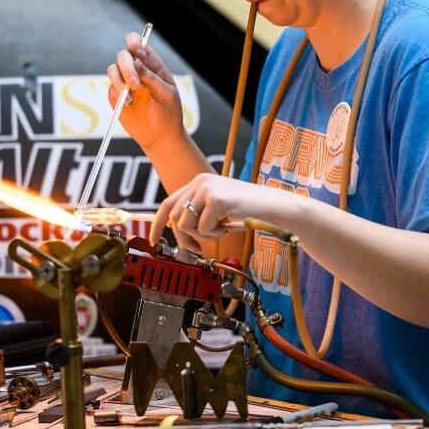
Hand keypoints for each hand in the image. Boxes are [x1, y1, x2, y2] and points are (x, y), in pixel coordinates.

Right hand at [107, 31, 182, 150]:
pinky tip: (128, 104)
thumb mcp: (167, 95)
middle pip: (123, 55)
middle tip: (135, 85)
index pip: (138, 43)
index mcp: (152, 65)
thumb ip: (152, 78)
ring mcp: (125, 82)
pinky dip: (117, 93)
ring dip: (119, 81)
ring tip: (130, 98)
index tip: (138, 54)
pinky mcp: (115, 95)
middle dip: (127, 67)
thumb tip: (137, 62)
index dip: (134, 43)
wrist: (160, 136)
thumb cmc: (169, 113)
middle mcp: (137, 70)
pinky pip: (110, 87)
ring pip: (112, 69)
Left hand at [151, 174, 283, 251]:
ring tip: (221, 229)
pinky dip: (216, 234)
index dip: (158, 224)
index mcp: (199, 182)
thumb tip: (178, 232)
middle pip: (175, 218)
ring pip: (186, 225)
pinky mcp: (216, 200)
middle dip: (185, 238)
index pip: (168, 203)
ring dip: (203, 235)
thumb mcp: (218, 208)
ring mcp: (207, 189)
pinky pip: (203, 228)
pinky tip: (229, 226)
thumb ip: (198, 213)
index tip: (154, 240)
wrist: (274, 206)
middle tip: (200, 247)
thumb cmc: (249, 210)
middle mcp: (200, 182)